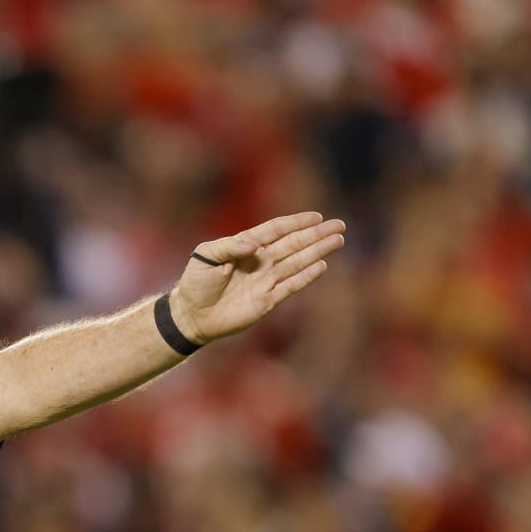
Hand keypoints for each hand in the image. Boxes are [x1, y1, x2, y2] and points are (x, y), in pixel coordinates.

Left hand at [169, 212, 346, 344]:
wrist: (191, 315)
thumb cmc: (195, 283)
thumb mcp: (205, 256)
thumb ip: (228, 247)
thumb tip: (253, 246)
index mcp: (245, 246)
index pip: (275, 230)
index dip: (296, 223)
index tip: (316, 217)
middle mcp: (260, 261)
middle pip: (293, 244)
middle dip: (316, 234)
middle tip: (339, 225)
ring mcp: (265, 280)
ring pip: (297, 262)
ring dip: (317, 251)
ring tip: (337, 240)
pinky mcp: (267, 300)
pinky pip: (291, 286)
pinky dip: (306, 276)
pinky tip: (322, 265)